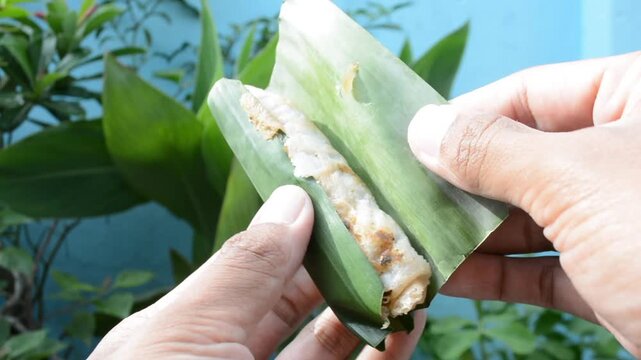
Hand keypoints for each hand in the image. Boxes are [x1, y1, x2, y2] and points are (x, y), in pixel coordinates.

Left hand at [90, 185, 425, 358]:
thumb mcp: (183, 338)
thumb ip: (242, 270)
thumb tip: (292, 199)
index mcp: (184, 336)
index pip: (249, 269)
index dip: (292, 231)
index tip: (338, 193)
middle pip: (295, 302)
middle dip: (338, 262)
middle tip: (382, 222)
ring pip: (334, 342)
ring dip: (371, 303)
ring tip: (406, 263)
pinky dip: (388, 349)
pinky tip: (408, 318)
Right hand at [408, 51, 640, 355]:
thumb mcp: (575, 181)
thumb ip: (493, 151)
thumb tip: (423, 129)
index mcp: (637, 99)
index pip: (530, 94)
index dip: (464, 118)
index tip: (408, 145)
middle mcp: (629, 154)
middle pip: (523, 158)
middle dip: (461, 185)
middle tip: (402, 200)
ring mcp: (624, 219)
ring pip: (531, 217)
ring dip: (472, 235)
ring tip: (415, 242)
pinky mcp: (620, 278)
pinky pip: (547, 267)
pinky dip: (500, 274)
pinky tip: (452, 277)